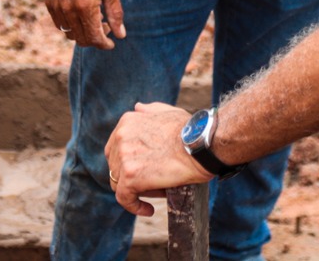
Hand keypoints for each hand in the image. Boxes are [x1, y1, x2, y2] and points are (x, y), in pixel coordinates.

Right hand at [46, 0, 125, 49]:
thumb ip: (115, 12)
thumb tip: (121, 35)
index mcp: (86, 6)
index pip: (94, 38)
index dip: (104, 44)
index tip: (111, 43)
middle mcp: (70, 10)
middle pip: (82, 39)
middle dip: (95, 39)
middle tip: (104, 26)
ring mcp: (58, 8)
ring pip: (70, 34)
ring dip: (83, 33)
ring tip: (93, 19)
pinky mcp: (50, 4)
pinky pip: (60, 25)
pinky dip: (71, 26)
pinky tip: (80, 15)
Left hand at [105, 102, 209, 216]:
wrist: (201, 143)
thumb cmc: (191, 129)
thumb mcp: (167, 111)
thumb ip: (149, 111)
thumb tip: (138, 108)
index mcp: (127, 122)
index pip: (116, 148)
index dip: (129, 161)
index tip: (144, 169)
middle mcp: (121, 136)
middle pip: (116, 166)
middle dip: (134, 176)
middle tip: (155, 182)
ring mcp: (124, 156)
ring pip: (119, 182)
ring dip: (137, 190)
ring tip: (159, 192)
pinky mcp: (130, 176)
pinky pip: (124, 198)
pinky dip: (134, 206)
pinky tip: (149, 210)